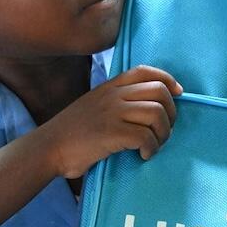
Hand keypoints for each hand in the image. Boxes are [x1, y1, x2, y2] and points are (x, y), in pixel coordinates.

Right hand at [43, 64, 182, 178]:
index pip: (145, 71)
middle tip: (165, 130)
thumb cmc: (72, 132)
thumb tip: (145, 108)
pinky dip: (151, 148)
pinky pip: (146, 136)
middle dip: (172, 112)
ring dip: (163, 133)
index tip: (178, 94)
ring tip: (154, 146)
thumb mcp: (94, 105)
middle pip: (159, 91)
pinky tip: (144, 155)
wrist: (48, 147)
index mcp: (109, 87)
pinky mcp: (112, 133)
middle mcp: (113, 95)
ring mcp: (112, 113)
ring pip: (157, 113)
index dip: (168, 79)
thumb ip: (115, 101)